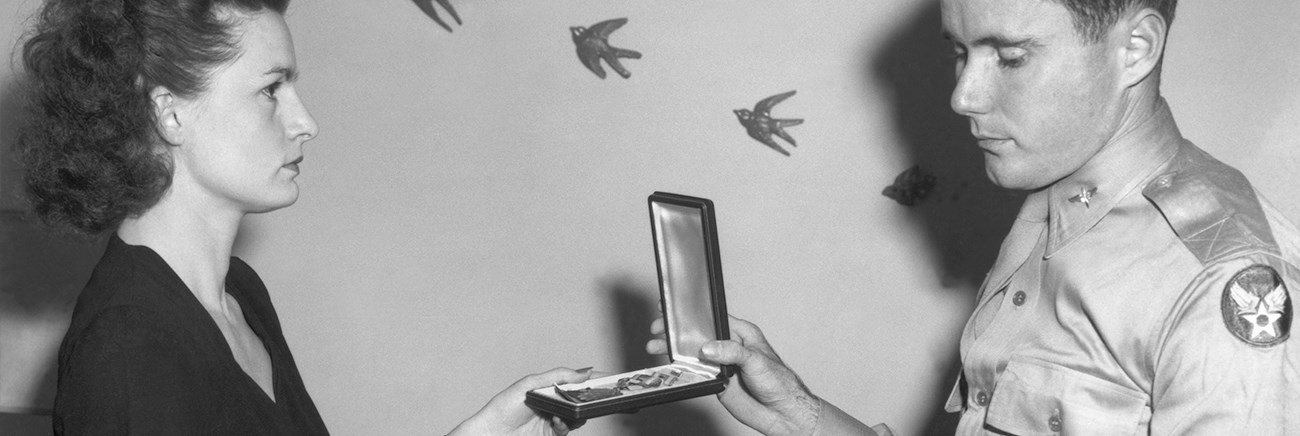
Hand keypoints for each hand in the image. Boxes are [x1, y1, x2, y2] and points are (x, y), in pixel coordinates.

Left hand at [448, 367, 591, 435]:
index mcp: (549, 387)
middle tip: (603, 395)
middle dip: (592, 396)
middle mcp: (553, 402)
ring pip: (577, 415)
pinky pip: (567, 428)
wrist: (491, 433)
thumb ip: (558, 376)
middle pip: (581, 399)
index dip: (593, 379)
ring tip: (571, 409)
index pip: (576, 381)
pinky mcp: (552, 433)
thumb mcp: (530, 383)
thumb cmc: (504, 406)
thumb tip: (584, 372)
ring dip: (577, 411)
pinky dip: (566, 424)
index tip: (611, 377)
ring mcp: (553, 418)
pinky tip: (558, 421)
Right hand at [645, 316, 820, 435]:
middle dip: (677, 331)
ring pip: (692, 353)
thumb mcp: (756, 360)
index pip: (712, 318)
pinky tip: (668, 365)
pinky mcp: (715, 381)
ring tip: (657, 347)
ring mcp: (720, 364)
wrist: (782, 412)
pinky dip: (680, 369)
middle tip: (660, 330)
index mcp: (740, 333)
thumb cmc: (779, 382)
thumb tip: (708, 348)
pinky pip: (694, 373)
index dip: (693, 314)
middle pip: (698, 334)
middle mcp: (728, 346)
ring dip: (674, 350)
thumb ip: (732, 352)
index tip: (675, 311)